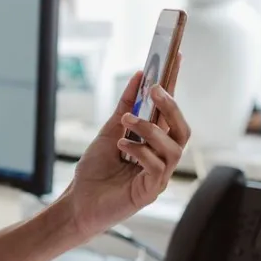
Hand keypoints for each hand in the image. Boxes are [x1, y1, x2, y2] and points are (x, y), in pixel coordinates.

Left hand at [61, 53, 190, 237]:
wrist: (78, 202)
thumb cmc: (95, 172)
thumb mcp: (109, 131)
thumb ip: (125, 106)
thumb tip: (138, 77)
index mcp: (154, 143)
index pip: (170, 112)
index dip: (175, 87)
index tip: (177, 59)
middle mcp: (161, 158)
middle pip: (182, 129)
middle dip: (171, 107)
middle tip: (154, 90)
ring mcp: (159, 176)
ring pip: (173, 148)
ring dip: (151, 129)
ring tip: (127, 121)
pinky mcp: (150, 192)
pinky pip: (157, 168)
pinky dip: (140, 152)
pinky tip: (122, 146)